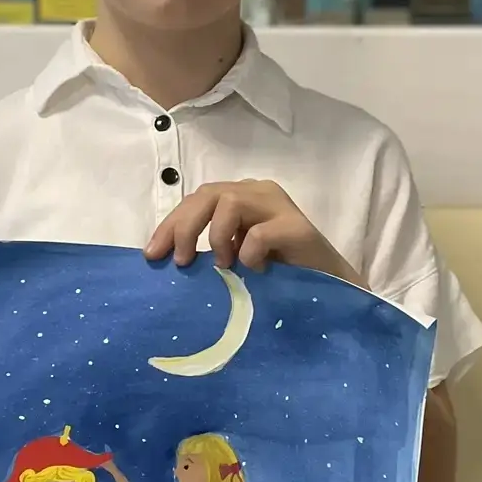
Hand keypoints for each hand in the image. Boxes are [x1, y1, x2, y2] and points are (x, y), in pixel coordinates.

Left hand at [146, 179, 361, 282]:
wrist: (328, 288)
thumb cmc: (278, 274)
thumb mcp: (235, 258)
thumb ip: (210, 248)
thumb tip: (166, 258)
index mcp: (241, 197)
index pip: (195, 200)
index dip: (170, 225)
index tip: (152, 255)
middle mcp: (258, 193)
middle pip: (208, 194)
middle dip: (184, 227)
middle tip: (181, 261)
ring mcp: (280, 206)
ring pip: (230, 200)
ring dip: (217, 236)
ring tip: (223, 265)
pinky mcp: (298, 227)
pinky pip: (260, 232)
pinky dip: (249, 253)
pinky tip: (256, 271)